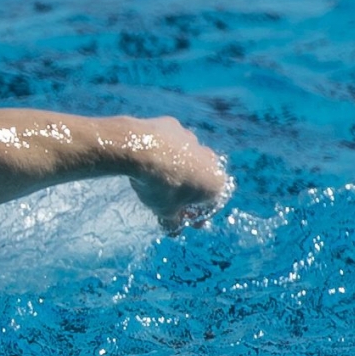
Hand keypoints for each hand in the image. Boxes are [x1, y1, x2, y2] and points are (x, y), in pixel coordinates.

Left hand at [123, 116, 231, 232]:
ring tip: (157, 179)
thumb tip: (174, 228)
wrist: (139, 148)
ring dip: (177, 170)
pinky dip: (163, 152)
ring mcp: (192, 140)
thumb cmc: (158, 184)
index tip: (186, 220)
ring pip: (187, 160)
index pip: (211, 205)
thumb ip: (173, 222)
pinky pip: (170, 144)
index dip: (198, 215)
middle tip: (173, 201)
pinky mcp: (173, 126)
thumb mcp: (165, 210)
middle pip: (201, 180)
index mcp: (215, 183)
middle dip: (189, 193)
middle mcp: (210, 159)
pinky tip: (148, 159)